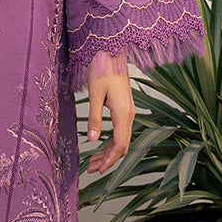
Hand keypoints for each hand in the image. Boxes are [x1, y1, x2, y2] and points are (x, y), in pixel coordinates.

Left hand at [85, 53, 133, 174]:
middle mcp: (129, 114)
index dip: (110, 160)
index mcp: (123, 113)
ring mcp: (128, 112)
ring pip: (121, 139)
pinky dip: (110, 141)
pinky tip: (99, 146)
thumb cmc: (102, 70)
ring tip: (92, 161)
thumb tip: (93, 140)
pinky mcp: (124, 108)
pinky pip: (120, 131)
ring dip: (108, 152)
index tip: (99, 169)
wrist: (111, 53)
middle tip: (91, 169)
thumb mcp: (94, 95)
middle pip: (122, 146)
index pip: (120, 145)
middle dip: (108, 159)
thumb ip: (94, 118)